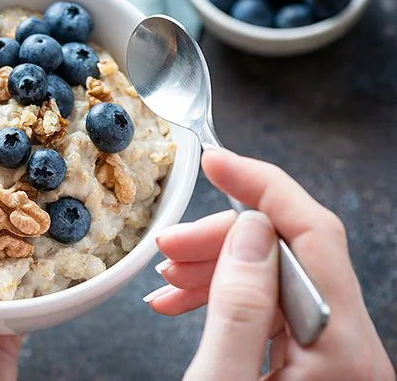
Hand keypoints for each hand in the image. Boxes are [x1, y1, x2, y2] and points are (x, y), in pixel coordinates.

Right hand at [145, 147, 394, 379]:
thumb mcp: (220, 380)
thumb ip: (239, 309)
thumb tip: (249, 232)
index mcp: (341, 349)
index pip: (315, 234)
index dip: (262, 186)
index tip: (218, 161)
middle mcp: (350, 347)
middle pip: (291, 254)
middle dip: (222, 239)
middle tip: (171, 244)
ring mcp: (333, 354)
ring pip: (276, 276)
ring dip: (216, 267)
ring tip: (170, 277)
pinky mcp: (313, 362)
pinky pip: (270, 306)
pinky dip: (225, 296)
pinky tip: (186, 298)